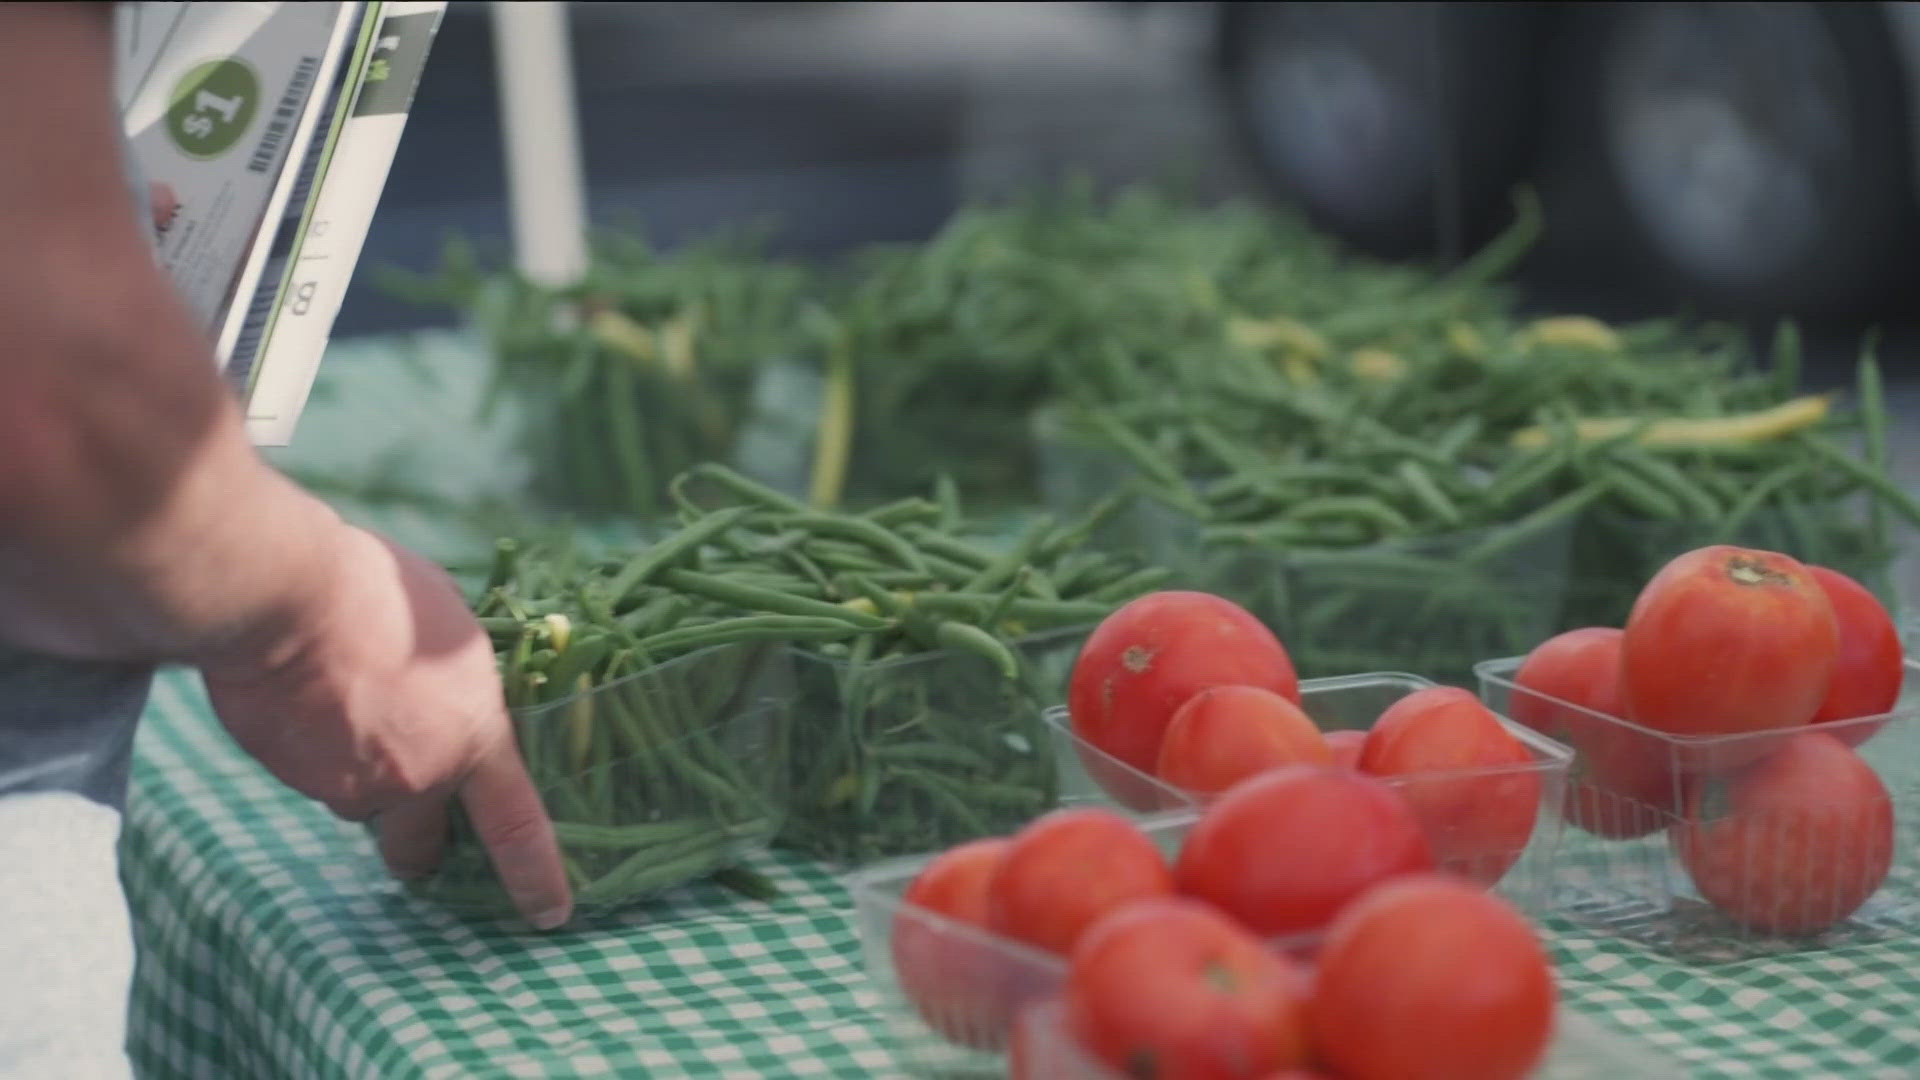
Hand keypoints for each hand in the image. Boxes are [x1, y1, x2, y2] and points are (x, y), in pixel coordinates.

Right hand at [200, 526, 571, 928]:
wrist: (291, 597)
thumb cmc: (383, 595)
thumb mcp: (452, 633)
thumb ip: (460, 683)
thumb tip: (453, 690)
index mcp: (473, 738)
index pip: (517, 827)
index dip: (537, 876)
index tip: (549, 913)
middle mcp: (416, 777)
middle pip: (418, 845)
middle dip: (414, 845)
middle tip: (408, 825)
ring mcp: (349, 784)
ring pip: (356, 799)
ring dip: (354, 773)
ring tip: (342, 702)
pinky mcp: (290, 777)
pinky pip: (307, 773)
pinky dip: (308, 747)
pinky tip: (304, 695)